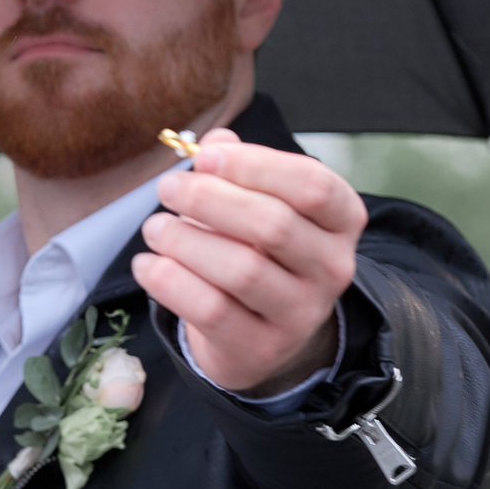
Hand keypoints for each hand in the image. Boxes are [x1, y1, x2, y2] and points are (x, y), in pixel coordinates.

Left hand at [132, 130, 364, 395]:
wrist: (263, 333)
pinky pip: (210, 310)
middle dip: (209, 199)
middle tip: (167, 188)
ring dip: (184, 241)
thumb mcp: (258, 203)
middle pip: (273, 225)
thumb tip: (215, 140)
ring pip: (241, 270)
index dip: (255, 165)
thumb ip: (238, 167)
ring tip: (155, 228)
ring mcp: (301, 314)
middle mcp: (333, 268)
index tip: (203, 157)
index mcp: (341, 220)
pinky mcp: (261, 348)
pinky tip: (148, 264)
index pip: (313, 184)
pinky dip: (169, 282)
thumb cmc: (258, 249)